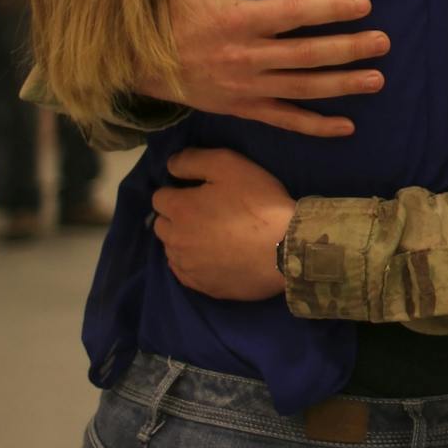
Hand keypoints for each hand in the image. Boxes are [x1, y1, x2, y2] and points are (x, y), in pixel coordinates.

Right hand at [143, 0, 389, 136]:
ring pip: (302, 89)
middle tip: (384, 42)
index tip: (363, 5)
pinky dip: (316, 126)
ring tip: (377, 80)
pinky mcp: (242, 108)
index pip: (293, 14)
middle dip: (348, 49)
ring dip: (342, 85)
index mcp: (236, 21)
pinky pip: (284, 119)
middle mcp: (245, 57)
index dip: (329, 9)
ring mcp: (246, 87)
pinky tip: (346, 126)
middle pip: (307, 54)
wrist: (132, 66)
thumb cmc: (161, 14)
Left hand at [152, 148, 293, 300]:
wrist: (288, 248)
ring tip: (212, 236)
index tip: (199, 192)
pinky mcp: (202, 286)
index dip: (179, 191)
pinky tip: (212, 257)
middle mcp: (175, 240)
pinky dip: (192, 263)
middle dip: (177, 216)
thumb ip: (194, 160)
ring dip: (183, 240)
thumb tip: (170, 164)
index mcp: (180, 209)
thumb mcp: (229, 166)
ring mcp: (188, 266)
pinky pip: (184, 272)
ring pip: (172, 249)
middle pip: (162, 224)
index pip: (160, 197)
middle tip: (206, 212)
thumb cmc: (259, 203)